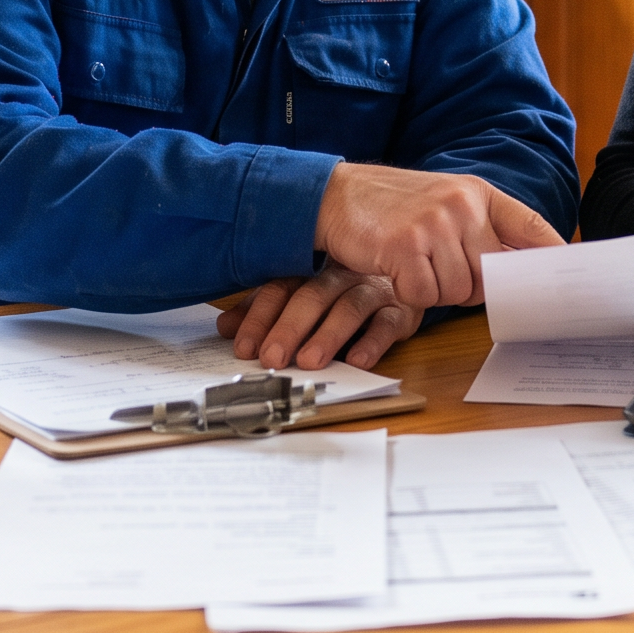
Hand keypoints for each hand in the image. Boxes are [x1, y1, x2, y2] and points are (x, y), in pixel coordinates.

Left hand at [217, 267, 419, 369]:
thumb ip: (266, 310)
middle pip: (312, 297)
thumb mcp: (302, 297)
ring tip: (309, 361)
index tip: (244, 347)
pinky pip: (388, 323)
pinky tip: (358, 360)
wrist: (408, 273)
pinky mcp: (402, 310)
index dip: (260, 317)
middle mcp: (341, 276)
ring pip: (349, 308)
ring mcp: (373, 290)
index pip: (281, 288)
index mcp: (312, 271)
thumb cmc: (345, 291)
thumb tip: (225, 327)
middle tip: (272, 358)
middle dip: (289, 328)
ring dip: (327, 336)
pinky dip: (373, 342)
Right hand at [314, 163, 563, 307]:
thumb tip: (515, 274)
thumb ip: (479, 230)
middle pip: (490, 275)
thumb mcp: (444, 203)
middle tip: (438, 269)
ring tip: (413, 263)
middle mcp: (461, 205)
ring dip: (435, 290)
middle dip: (468, 285)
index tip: (573, 273)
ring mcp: (434, 225)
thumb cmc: (393, 207)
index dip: (554, 252)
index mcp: (477, 193)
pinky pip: (425, 296)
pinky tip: (396, 269)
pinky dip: (410, 293)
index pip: (529, 225)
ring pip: (458, 290)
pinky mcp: (405, 247)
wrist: (337, 195)